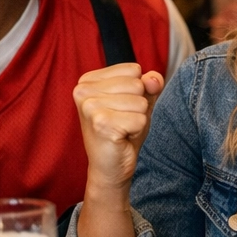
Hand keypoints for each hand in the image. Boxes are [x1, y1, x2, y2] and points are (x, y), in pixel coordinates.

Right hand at [73, 63, 165, 201]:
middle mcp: (83, 90)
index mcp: (88, 80)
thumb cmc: (122, 131)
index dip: (137, 91)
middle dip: (138, 106)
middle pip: (138, 84)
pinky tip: (122, 137)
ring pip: (141, 102)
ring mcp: (90, 107)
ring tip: (122, 129)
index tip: (121, 108)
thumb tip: (154, 78)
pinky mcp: (101, 124)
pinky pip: (140, 119)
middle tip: (122, 121)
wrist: (110, 167)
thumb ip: (150, 84)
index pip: (133, 69)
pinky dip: (137, 131)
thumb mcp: (139, 101)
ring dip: (138, 119)